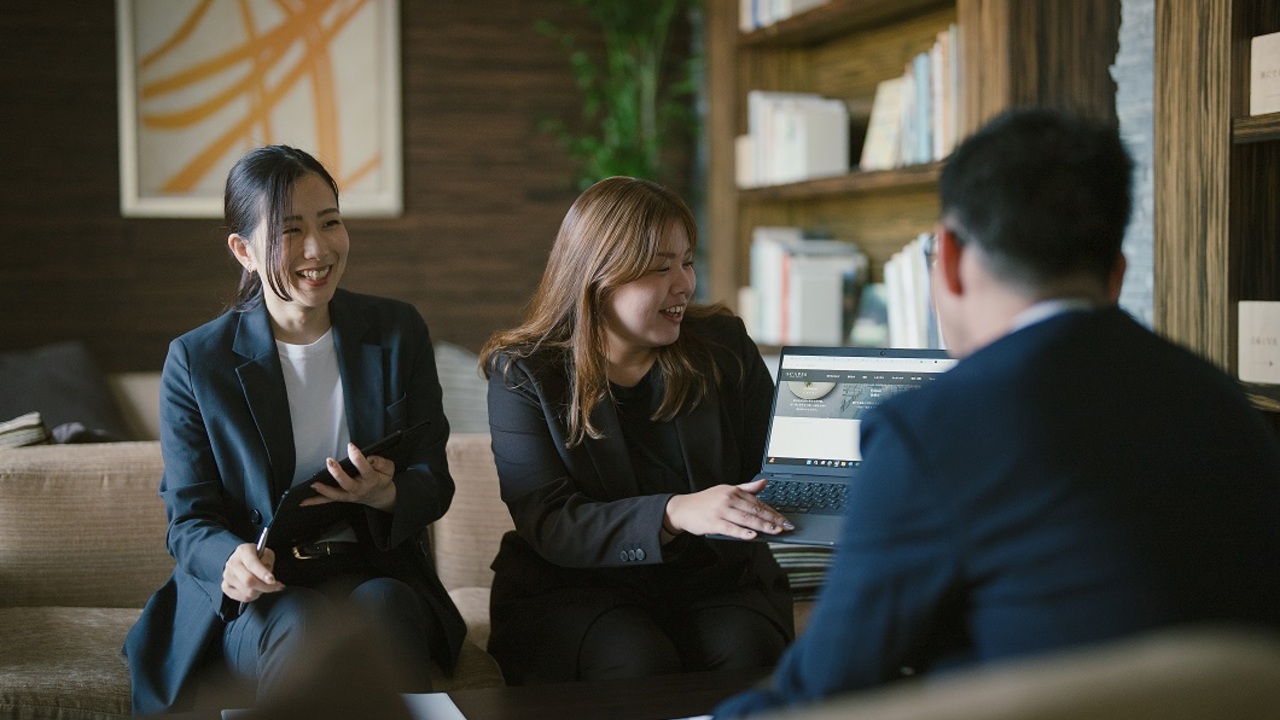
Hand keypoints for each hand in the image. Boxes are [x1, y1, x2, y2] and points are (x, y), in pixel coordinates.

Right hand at [222, 543, 282, 603]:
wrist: (242, 560)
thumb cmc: (257, 556)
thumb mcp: (266, 552)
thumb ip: (268, 560)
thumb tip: (267, 574)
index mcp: (243, 551)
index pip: (252, 564)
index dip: (263, 573)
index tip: (272, 580)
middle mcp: (232, 563)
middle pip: (248, 581)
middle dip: (265, 586)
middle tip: (276, 586)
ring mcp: (227, 576)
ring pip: (247, 592)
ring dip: (260, 592)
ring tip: (265, 586)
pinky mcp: (225, 587)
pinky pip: (242, 597)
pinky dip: (253, 597)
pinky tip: (257, 590)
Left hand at [300, 442, 396, 511]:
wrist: (380, 496)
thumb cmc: (382, 479)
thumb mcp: (389, 469)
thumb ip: (382, 462)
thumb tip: (370, 458)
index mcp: (371, 479)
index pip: (365, 468)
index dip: (358, 458)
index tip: (351, 447)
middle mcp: (359, 489)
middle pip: (347, 483)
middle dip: (338, 473)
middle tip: (330, 462)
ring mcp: (349, 495)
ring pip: (335, 494)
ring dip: (324, 490)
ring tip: (314, 483)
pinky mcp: (341, 498)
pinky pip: (327, 501)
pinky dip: (315, 501)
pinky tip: (303, 501)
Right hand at [664, 479, 793, 539]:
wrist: (683, 508)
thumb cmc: (705, 501)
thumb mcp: (725, 490)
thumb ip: (746, 488)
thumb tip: (763, 483)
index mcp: (733, 491)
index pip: (757, 502)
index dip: (772, 511)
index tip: (784, 518)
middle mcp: (728, 499)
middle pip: (755, 510)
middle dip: (773, 519)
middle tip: (786, 526)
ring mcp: (721, 511)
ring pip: (746, 519)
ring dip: (763, 526)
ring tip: (775, 531)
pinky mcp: (714, 523)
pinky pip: (731, 528)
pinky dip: (743, 532)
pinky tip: (753, 536)